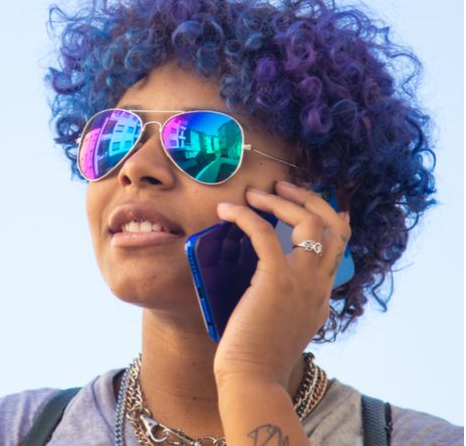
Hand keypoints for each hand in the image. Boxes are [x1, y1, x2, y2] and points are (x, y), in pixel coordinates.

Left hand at [212, 180, 350, 389]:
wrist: (253, 379)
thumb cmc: (255, 355)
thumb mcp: (279, 324)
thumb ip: (281, 299)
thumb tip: (259, 279)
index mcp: (321, 296)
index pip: (338, 245)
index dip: (327, 215)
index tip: (304, 200)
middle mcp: (319, 285)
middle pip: (333, 226)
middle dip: (309, 198)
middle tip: (281, 186)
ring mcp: (303, 281)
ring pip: (308, 222)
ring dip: (280, 201)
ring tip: (254, 193)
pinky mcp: (277, 280)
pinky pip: (266, 232)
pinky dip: (246, 215)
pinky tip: (227, 210)